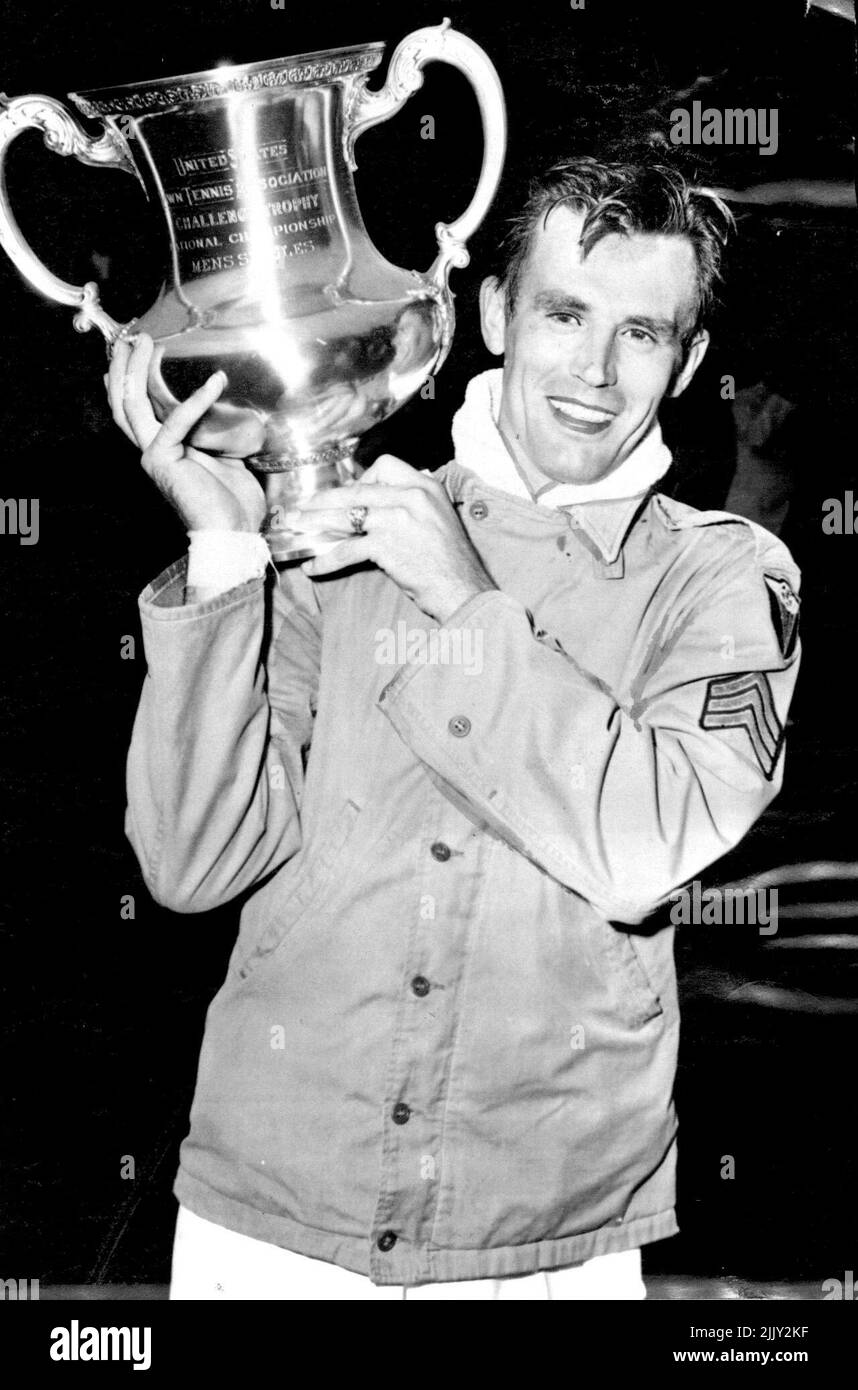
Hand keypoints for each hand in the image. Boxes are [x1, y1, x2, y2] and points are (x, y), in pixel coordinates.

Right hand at [106, 333, 266, 532]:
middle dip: (124, 367)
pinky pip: (176, 422)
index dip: (130, 382)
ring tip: (147, 344)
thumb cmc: (233, 503)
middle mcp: (153, 451)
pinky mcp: (163, 460)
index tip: (135, 353)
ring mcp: (154, 455)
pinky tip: (214, 382)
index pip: (137, 411)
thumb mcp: (228, 457)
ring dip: (136, 371)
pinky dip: (197, 400)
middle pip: (124, 402)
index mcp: (165, 450)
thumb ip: (221, 433)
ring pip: (132, 405)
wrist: (232, 532)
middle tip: (133, 337)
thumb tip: (237, 412)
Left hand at [291, 454, 496, 623]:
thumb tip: (376, 508)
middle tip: (302, 508)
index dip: (361, 480)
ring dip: (315, 523)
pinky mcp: (387, 545)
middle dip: (324, 500)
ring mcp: (398, 519)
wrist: (464, 590)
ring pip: (345, 515)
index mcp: (426, 485)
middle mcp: (412, 496)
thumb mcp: (438, 518)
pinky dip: (326, 559)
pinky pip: (346, 549)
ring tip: (297, 528)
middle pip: (356, 490)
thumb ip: (412, 506)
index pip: (384, 466)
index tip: (347, 494)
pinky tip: (313, 567)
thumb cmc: (451, 562)